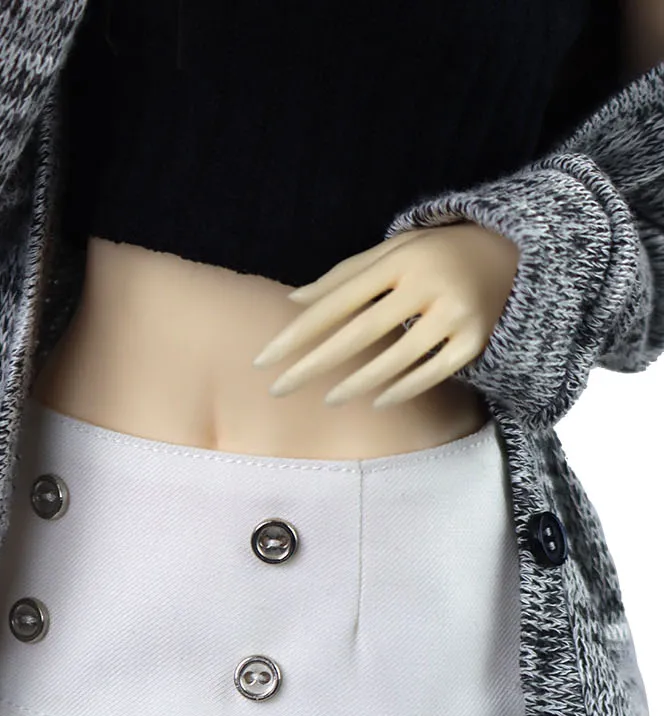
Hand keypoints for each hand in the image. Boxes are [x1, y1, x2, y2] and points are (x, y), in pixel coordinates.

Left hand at [252, 222, 520, 406]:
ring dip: (355, 383)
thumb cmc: (435, 255)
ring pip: (394, 359)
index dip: (298, 333)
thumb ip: (344, 276)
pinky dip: (401, 388)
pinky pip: (431, 373)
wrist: (513, 254)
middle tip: (278, 389)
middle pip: (358, 333)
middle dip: (313, 364)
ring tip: (327, 398)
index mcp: (400, 259)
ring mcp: (454, 313)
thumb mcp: (393, 252)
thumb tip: (294, 302)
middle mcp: (427, 284)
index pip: (337, 301)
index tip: (265, 359)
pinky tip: (376, 400)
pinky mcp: (474, 340)